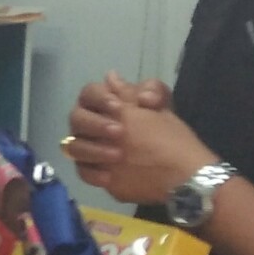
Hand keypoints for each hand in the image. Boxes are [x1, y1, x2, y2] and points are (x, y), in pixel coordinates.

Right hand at [65, 70, 209, 205]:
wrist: (179, 170)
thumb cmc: (166, 133)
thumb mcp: (162, 105)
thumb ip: (144, 88)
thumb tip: (114, 78)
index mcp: (105, 104)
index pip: (89, 93)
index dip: (99, 98)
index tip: (118, 107)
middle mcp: (91, 124)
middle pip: (76, 118)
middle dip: (95, 124)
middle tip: (119, 132)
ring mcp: (90, 148)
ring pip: (74, 146)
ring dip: (93, 150)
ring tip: (118, 156)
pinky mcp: (93, 171)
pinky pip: (82, 171)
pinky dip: (93, 173)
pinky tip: (110, 177)